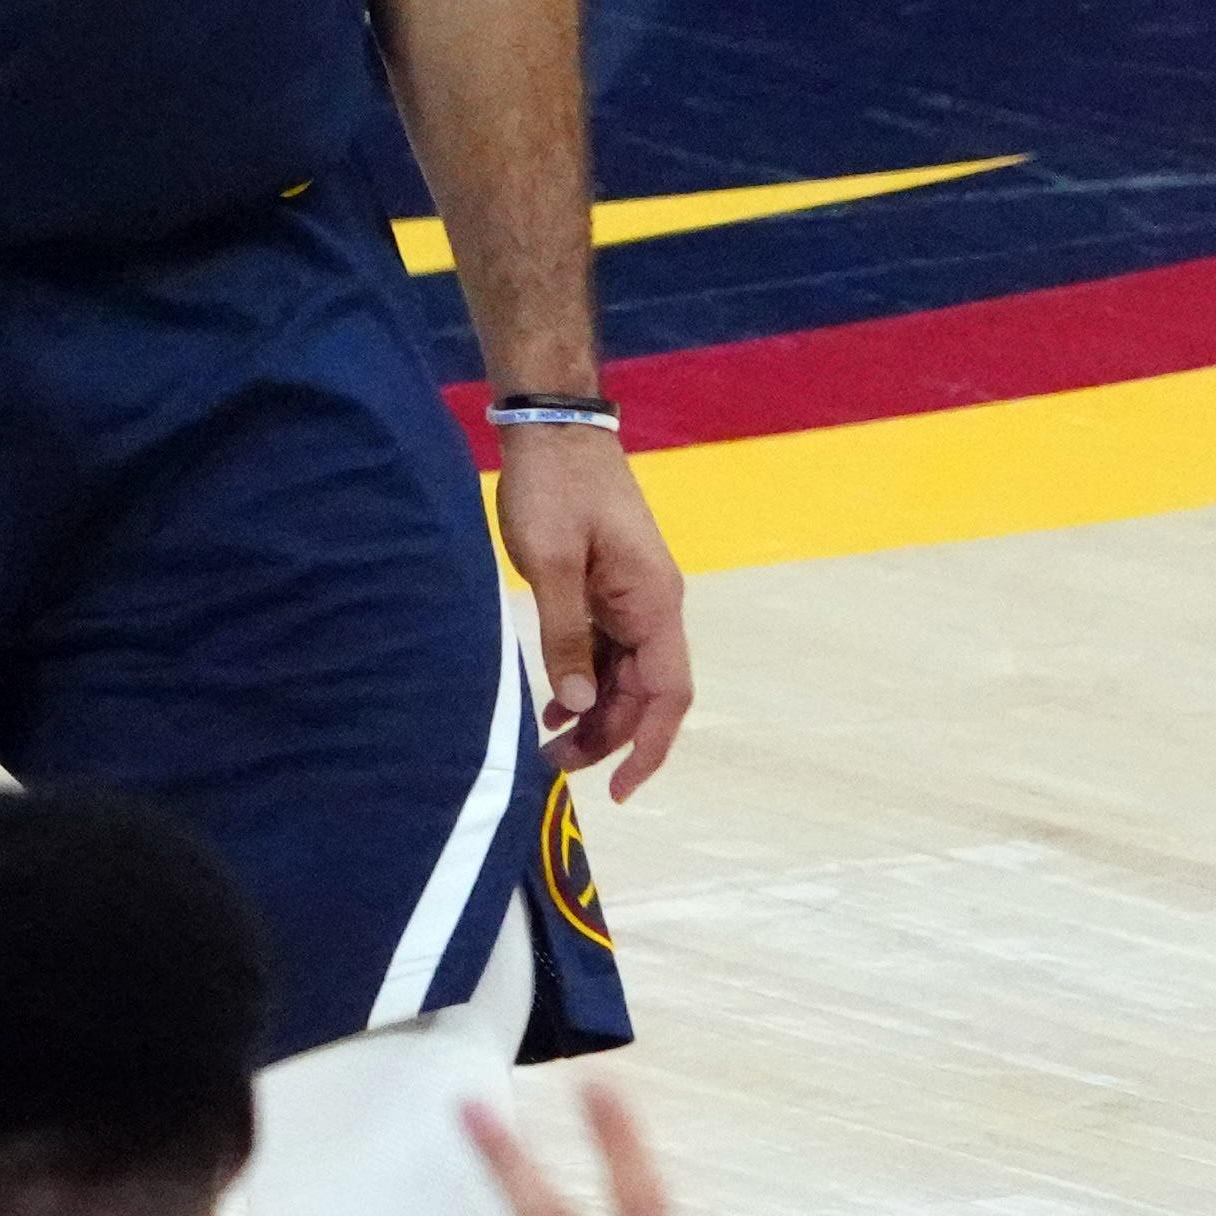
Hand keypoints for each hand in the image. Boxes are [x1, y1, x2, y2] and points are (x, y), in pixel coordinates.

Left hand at [496, 426, 691, 797]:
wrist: (553, 425)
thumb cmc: (553, 487)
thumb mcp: (550, 562)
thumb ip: (564, 634)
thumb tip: (577, 703)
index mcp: (653, 603)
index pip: (667, 695)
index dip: (648, 747)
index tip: (618, 789)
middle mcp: (653, 605)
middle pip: (644, 692)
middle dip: (607, 736)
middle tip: (553, 767)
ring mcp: (633, 596)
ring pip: (624, 674)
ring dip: (593, 712)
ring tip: (548, 745)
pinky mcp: (608, 586)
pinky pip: (606, 649)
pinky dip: (584, 678)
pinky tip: (552, 701)